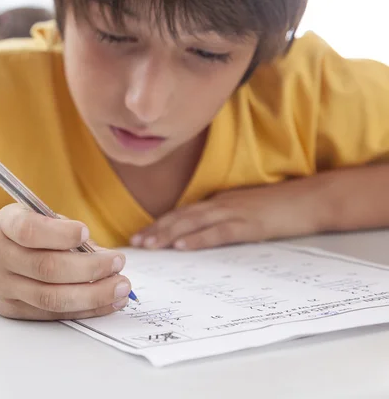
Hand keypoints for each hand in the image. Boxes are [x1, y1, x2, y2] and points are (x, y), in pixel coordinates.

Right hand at [0, 204, 131, 319]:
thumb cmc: (18, 232)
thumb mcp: (34, 216)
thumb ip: (64, 230)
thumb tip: (105, 256)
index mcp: (4, 226)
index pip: (29, 231)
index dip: (59, 234)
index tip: (86, 232)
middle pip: (46, 268)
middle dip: (89, 268)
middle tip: (119, 263)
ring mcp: (3, 287)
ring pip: (51, 298)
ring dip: (93, 295)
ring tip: (121, 288)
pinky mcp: (13, 310)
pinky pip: (52, 313)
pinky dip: (85, 309)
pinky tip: (108, 302)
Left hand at [131, 180, 325, 250]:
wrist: (310, 199)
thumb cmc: (278, 207)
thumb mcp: (244, 211)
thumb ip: (222, 219)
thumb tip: (201, 235)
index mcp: (219, 202)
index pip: (181, 213)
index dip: (159, 224)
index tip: (139, 236)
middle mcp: (221, 204)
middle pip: (181, 217)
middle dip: (156, 230)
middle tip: (135, 243)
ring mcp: (235, 212)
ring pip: (194, 223)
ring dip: (169, 234)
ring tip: (150, 245)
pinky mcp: (249, 225)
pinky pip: (218, 232)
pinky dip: (198, 239)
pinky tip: (183, 247)